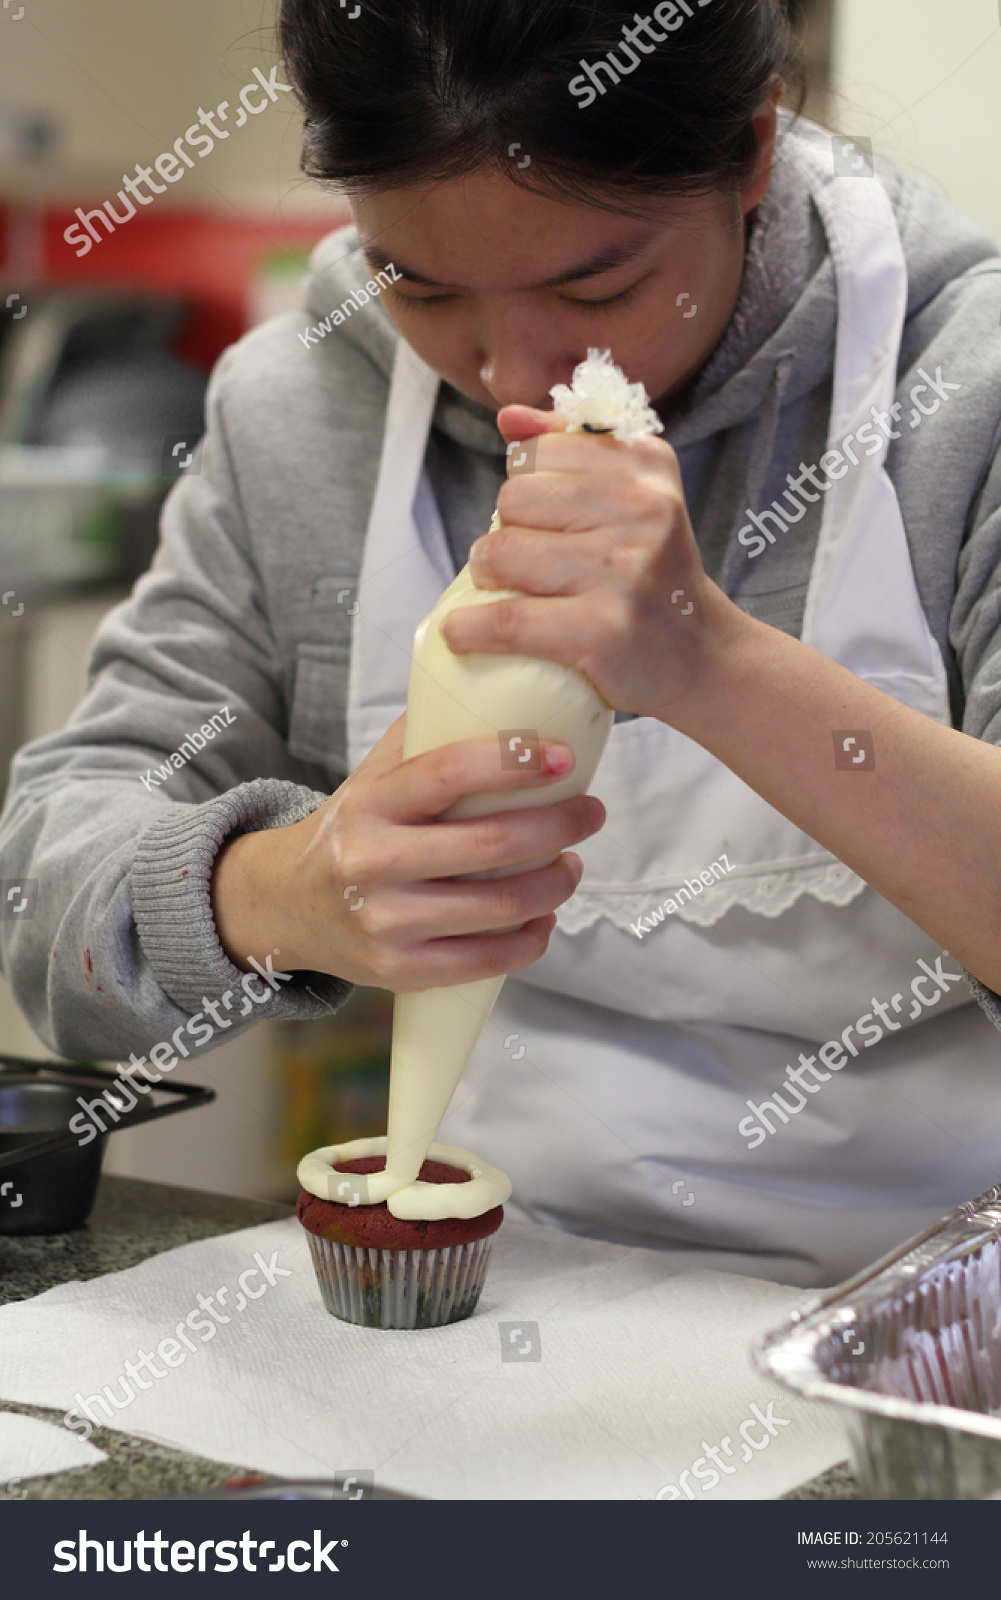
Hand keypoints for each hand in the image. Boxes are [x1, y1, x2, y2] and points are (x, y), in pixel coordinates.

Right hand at [211, 716, 604, 989]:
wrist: (284, 904)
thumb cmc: (351, 830)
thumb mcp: (370, 777)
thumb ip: (425, 738)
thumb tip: (498, 690)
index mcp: (370, 804)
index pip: (449, 772)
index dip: (515, 763)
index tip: (563, 759)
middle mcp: (373, 863)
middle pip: (490, 845)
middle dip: (558, 827)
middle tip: (590, 813)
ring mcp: (385, 922)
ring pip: (498, 906)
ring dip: (554, 885)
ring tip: (572, 865)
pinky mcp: (398, 971)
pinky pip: (484, 961)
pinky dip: (530, 939)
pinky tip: (545, 918)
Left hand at [440, 404, 738, 721]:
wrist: (700, 654)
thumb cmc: (651, 573)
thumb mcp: (633, 497)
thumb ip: (571, 447)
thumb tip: (509, 417)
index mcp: (646, 465)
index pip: (537, 451)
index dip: (523, 485)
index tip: (539, 520)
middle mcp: (643, 509)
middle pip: (514, 499)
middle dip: (502, 531)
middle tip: (521, 563)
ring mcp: (624, 570)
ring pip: (503, 553)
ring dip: (485, 577)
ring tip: (504, 591)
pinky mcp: (603, 629)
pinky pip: (507, 619)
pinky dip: (471, 628)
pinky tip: (460, 632)